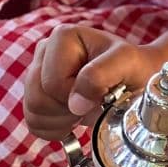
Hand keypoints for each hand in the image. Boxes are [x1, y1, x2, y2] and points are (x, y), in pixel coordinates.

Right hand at [24, 24, 166, 141]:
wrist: (135, 81)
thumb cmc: (132, 68)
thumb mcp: (127, 63)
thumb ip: (100, 75)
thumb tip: (74, 103)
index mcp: (62, 37)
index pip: (52, 82)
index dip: (75, 95)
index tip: (99, 91)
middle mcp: (45, 52)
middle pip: (37, 98)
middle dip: (68, 110)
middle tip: (92, 103)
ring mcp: (37, 73)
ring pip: (32, 113)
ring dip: (62, 121)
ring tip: (84, 109)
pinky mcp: (37, 94)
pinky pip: (32, 123)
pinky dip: (55, 129)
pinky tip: (74, 118)